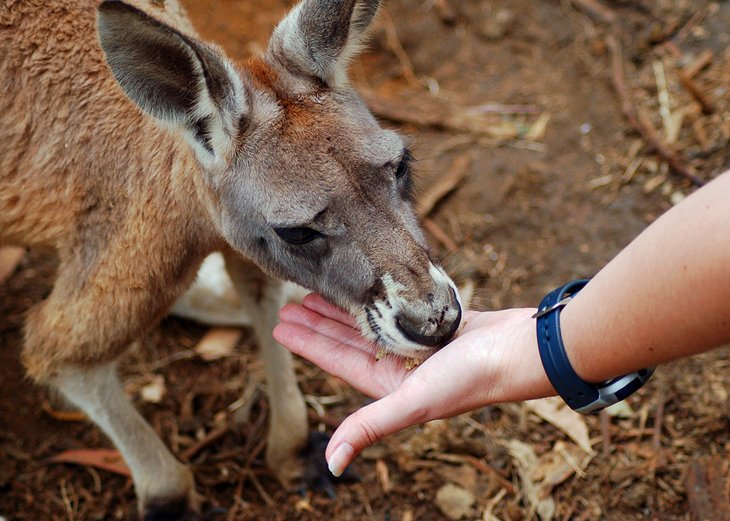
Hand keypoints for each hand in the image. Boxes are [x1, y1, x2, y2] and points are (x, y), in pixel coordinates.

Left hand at [273, 294, 553, 476]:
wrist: (520, 351)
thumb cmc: (470, 378)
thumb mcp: (412, 402)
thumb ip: (370, 427)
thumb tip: (331, 464)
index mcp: (389, 384)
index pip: (336, 360)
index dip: (308, 344)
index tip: (281, 326)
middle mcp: (400, 365)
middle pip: (347, 339)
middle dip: (318, 323)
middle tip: (289, 302)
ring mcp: (419, 342)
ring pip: (370, 321)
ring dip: (343, 308)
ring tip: (317, 290)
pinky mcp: (437, 321)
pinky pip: (397, 307)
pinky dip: (378, 295)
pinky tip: (366, 283)